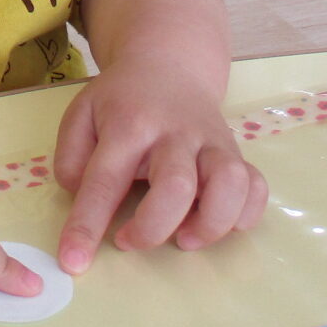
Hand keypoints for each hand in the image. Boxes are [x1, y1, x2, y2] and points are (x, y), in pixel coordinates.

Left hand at [52, 48, 267, 274]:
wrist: (169, 64)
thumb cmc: (121, 101)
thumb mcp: (81, 114)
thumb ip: (70, 157)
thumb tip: (79, 199)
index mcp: (129, 124)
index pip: (105, 179)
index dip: (87, 225)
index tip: (74, 262)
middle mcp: (175, 134)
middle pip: (176, 185)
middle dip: (153, 227)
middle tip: (129, 240)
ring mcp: (212, 142)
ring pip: (230, 184)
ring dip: (209, 224)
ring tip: (183, 238)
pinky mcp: (237, 152)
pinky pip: (256, 188)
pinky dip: (244, 215)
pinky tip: (219, 223)